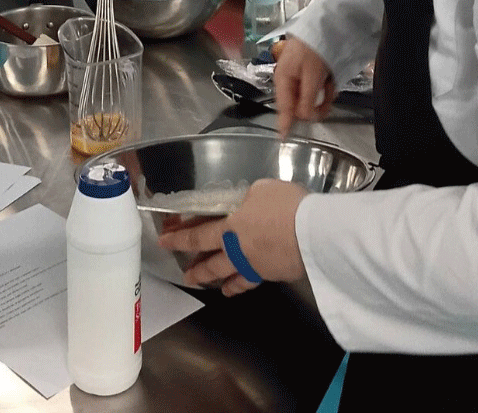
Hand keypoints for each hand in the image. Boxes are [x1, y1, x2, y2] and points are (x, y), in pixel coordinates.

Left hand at [158, 179, 308, 294]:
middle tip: (184, 274)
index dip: (180, 238)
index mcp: (231, 227)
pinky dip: (239, 286)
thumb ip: (248, 198)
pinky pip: (250, 282)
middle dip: (196, 268)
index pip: (198, 234)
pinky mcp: (272, 275)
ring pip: (229, 275)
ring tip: (205, 284)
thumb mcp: (262, 189)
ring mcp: (254, 265)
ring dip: (214, 280)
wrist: (313, 234)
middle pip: (211, 262)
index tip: (164, 241)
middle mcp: (238, 250)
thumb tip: (246, 204)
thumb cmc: (285, 206)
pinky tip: (235, 288)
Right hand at [274, 37, 336, 136]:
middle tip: (328, 99)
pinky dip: (326, 87)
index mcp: (283, 80)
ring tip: (330, 83)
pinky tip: (331, 79)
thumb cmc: (313, 48)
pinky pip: (317, 89)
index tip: (283, 137)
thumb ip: (307, 99)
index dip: (284, 123)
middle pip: (300, 105)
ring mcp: (299, 77)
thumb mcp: (311, 76)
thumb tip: (305, 117)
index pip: (283, 107)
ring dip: (323, 95)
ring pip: (311, 98)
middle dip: (315, 105)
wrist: (325, 26)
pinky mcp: (310, 74)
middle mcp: (289, 80)